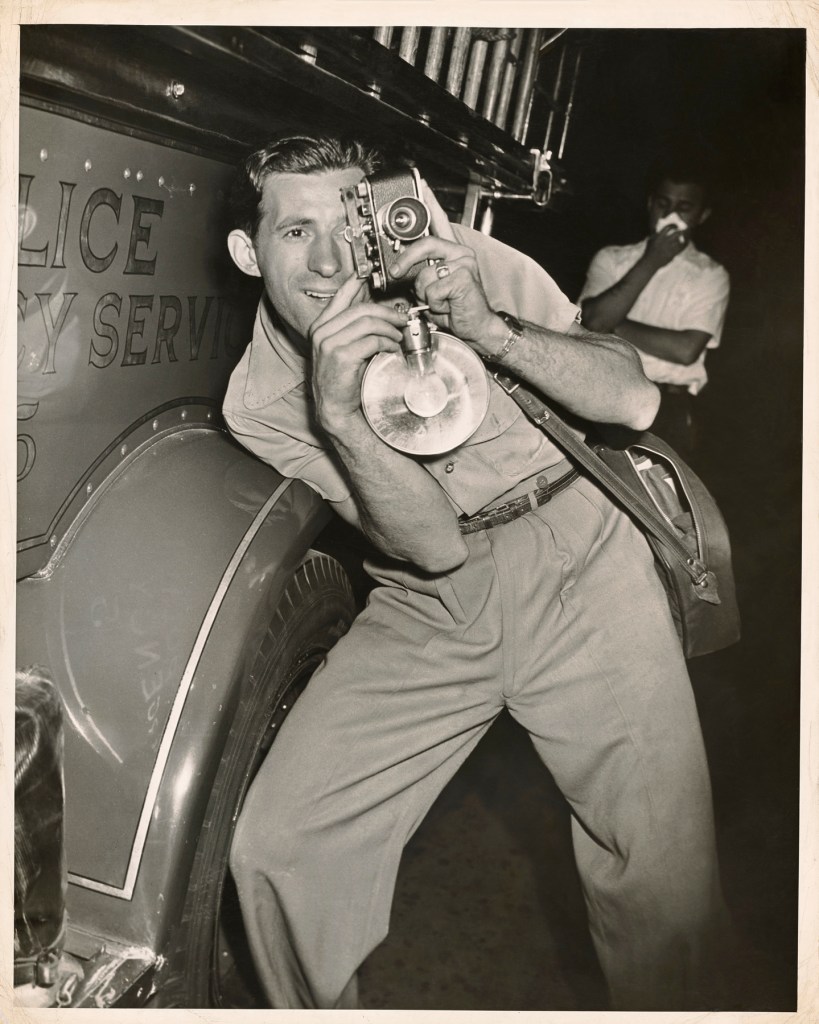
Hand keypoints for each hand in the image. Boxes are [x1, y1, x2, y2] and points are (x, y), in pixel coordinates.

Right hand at [308, 273, 406, 432]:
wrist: (334, 408)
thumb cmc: (342, 379)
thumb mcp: (343, 348)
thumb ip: (354, 328)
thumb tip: (378, 311)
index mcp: (321, 326)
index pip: (342, 296)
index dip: (357, 282)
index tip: (371, 272)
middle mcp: (322, 332)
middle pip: (362, 309)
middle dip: (387, 312)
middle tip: (403, 319)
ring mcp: (330, 343)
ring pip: (369, 323)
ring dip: (390, 329)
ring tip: (398, 338)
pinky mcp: (342, 356)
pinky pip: (373, 341)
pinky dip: (388, 344)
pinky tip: (392, 350)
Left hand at [387, 183, 502, 355]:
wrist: (477, 326)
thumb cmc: (455, 307)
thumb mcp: (431, 287)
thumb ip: (419, 272)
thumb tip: (398, 267)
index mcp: (452, 252)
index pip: (439, 221)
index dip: (429, 202)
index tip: (421, 184)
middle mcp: (460, 253)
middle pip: (424, 245)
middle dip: (405, 262)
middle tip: (396, 273)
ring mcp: (464, 263)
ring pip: (425, 274)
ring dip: (425, 294)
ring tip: (439, 301)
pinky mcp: (464, 278)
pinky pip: (433, 289)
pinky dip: (434, 304)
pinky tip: (447, 306)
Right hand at [644, 224, 688, 268]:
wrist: (649, 263)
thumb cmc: (649, 251)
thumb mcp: (650, 241)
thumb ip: (655, 234)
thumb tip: (657, 228)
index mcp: (659, 237)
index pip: (668, 227)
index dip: (673, 225)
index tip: (676, 226)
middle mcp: (664, 241)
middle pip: (676, 233)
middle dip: (680, 232)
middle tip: (681, 232)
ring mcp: (668, 248)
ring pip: (679, 241)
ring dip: (682, 240)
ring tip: (683, 239)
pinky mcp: (671, 254)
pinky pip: (680, 249)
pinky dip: (682, 246)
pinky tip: (683, 245)